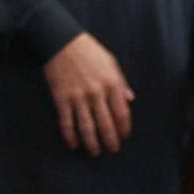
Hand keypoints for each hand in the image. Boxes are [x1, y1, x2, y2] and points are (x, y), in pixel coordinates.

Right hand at [45, 31, 134, 154]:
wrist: (62, 42)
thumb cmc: (89, 51)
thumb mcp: (111, 63)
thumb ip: (121, 83)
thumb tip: (130, 99)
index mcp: (111, 83)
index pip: (122, 112)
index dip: (124, 128)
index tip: (124, 136)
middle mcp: (96, 93)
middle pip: (106, 123)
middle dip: (110, 140)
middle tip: (113, 149)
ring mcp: (78, 97)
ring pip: (87, 127)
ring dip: (92, 143)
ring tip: (95, 152)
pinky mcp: (62, 98)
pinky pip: (66, 121)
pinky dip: (70, 135)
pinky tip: (73, 144)